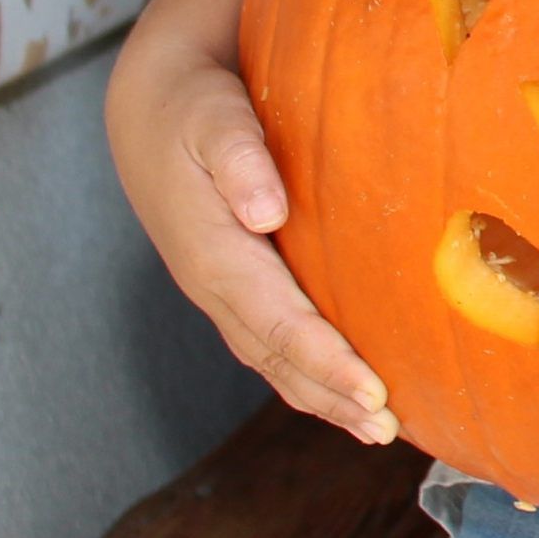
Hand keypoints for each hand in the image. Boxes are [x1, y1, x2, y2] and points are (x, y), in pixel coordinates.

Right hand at [105, 9, 393, 444]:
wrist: (151, 109)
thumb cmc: (195, 108)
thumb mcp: (214, 118)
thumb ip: (241, 160)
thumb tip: (266, 211)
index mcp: (213, 253)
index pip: (277, 321)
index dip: (324, 360)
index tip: (372, 393)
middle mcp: (215, 284)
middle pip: (276, 355)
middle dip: (330, 396)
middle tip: (387, 429)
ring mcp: (222, 290)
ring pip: (272, 358)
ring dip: (322, 396)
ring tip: (377, 429)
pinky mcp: (235, 283)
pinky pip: (273, 340)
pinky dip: (308, 372)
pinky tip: (349, 390)